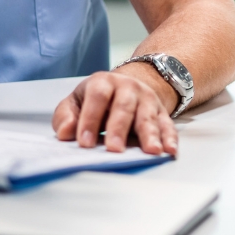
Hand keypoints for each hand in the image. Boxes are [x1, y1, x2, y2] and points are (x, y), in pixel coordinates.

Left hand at [52, 70, 177, 155]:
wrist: (126, 87)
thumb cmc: (96, 100)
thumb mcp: (75, 102)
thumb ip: (65, 116)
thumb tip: (66, 132)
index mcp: (103, 82)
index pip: (97, 97)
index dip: (90, 119)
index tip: (85, 143)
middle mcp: (128, 87)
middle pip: (124, 106)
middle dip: (119, 129)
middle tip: (114, 149)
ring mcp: (147, 100)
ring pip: (148, 116)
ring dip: (149, 134)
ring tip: (151, 151)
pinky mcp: (161, 113)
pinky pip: (167, 125)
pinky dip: (169, 138)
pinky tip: (169, 150)